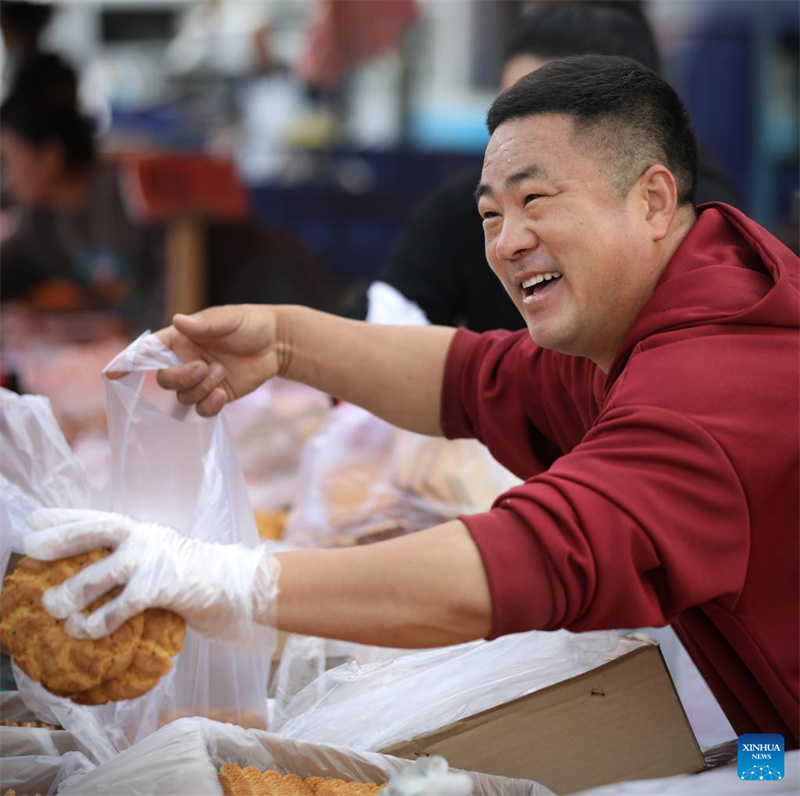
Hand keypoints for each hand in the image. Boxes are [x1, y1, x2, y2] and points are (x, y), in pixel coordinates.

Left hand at [25, 508, 279, 648]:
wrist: (237, 586)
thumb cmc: (195, 578)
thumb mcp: (161, 559)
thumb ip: (132, 561)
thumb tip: (89, 577)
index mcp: (143, 530)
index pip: (97, 517)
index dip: (64, 517)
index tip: (33, 520)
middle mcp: (146, 537)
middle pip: (95, 531)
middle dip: (60, 539)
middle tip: (31, 549)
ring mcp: (154, 559)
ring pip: (101, 573)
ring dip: (72, 592)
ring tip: (53, 608)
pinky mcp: (163, 586)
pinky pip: (121, 606)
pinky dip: (100, 621)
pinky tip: (86, 631)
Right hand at [116, 304, 280, 416]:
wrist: (277, 343)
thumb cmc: (249, 324)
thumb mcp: (228, 319)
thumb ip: (204, 324)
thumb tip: (179, 321)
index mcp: (180, 339)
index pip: (147, 351)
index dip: (129, 361)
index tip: (112, 372)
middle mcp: (185, 361)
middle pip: (164, 380)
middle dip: (181, 378)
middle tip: (205, 366)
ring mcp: (200, 381)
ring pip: (183, 397)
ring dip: (201, 388)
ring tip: (222, 372)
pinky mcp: (216, 396)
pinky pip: (201, 410)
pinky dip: (209, 406)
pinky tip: (223, 395)